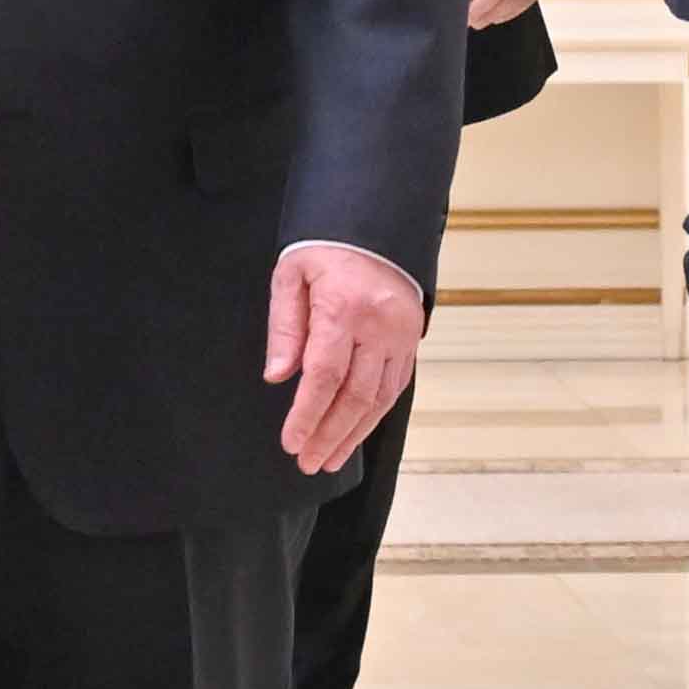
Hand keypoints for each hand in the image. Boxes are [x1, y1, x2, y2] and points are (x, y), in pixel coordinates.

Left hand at [265, 245, 423, 477]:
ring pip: (379, 399)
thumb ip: (284, 328)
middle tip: (307, 462)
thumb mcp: (291, 276)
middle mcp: (379, 326)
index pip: (325, 376)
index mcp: (344, 308)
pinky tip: (355, 434)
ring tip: (329, 459)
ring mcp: (401, 335)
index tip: (291, 443)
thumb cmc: (325, 248)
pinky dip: (374, 416)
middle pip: (354, 396)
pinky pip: (395, 388)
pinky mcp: (411, 340)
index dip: (307, 415)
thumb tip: (278, 376)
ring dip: (353, 435)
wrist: (375, 226)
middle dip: (328, 435)